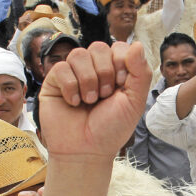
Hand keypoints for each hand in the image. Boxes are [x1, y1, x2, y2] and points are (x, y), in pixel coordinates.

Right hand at [38, 41, 152, 159]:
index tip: (120, 85)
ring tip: (89, 101)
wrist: (87, 151)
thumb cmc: (111, 129)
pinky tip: (73, 102)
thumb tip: (138, 44)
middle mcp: (93, 70)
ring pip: (78, 54)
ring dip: (88, 80)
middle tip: (103, 96)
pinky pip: (61, 68)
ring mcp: (73, 74)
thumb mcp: (134, 101)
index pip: (118, 47)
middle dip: (104, 73)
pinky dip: (70, 87)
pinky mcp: (54, 82)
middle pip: (98, 47)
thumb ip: (140, 72)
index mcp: (114, 72)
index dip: (120, 62)